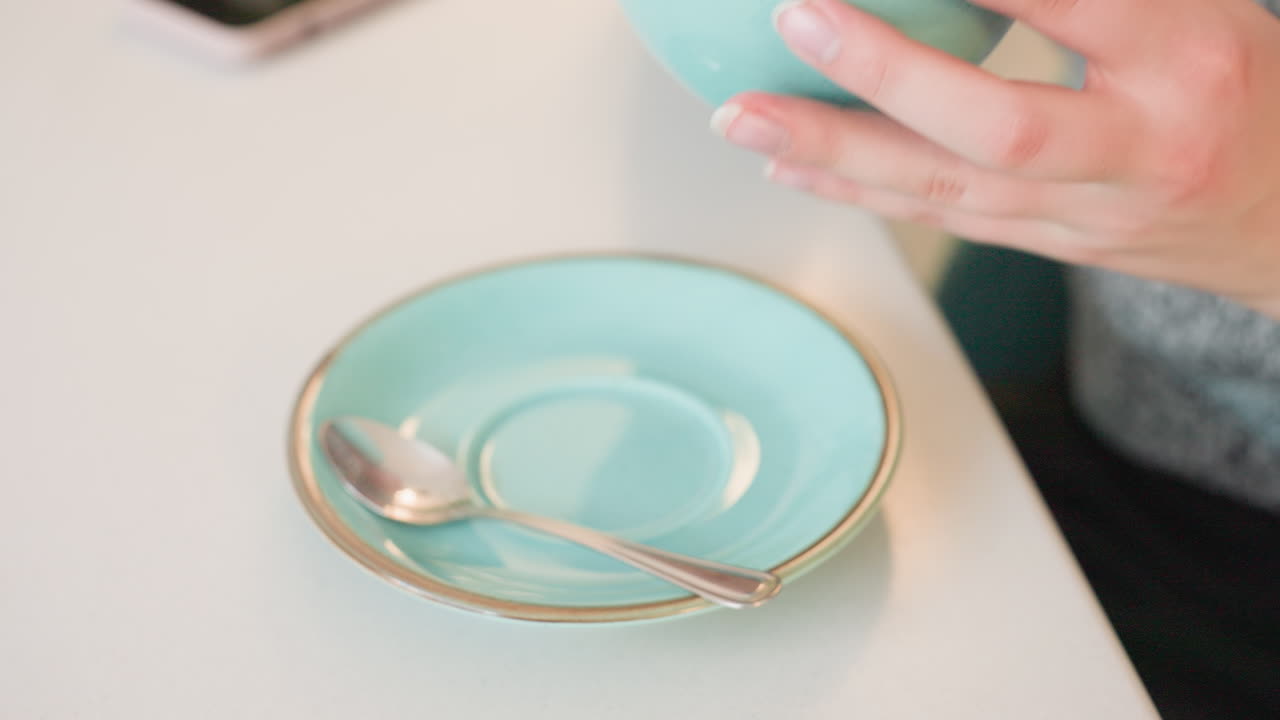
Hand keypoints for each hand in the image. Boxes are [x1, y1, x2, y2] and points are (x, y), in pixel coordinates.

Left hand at [711, 0, 1279, 317]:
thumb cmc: (1244, 92)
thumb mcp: (1197, 8)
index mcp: (1190, 61)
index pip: (1074, 4)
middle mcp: (1137, 148)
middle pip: (996, 125)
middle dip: (882, 75)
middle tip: (795, 19)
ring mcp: (1088, 214)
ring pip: (946, 191)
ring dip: (834, 153)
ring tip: (743, 117)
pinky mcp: (1051, 247)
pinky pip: (941, 218)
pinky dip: (861, 190)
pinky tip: (793, 165)